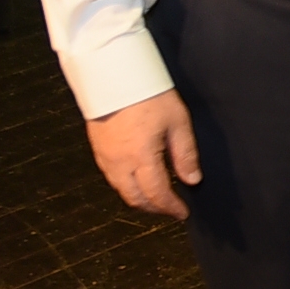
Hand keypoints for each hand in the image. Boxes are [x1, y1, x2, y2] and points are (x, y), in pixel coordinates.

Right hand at [87, 89, 200, 217]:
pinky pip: (111, 177)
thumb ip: (185, 154)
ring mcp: (105, 157)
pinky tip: (138, 179)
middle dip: (154, 208)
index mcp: (141, 157)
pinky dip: (126, 185)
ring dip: (139, 198)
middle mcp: (119, 162)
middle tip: (170, 209)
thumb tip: (192, 179)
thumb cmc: (148, 95)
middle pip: (135, 198)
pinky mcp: (97, 149)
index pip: (157, 194)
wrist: (114, 75)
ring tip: (157, 197)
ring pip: (120, 190)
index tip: (182, 213)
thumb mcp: (178, 122)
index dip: (170, 207)